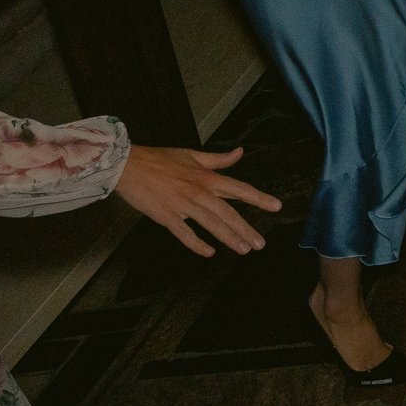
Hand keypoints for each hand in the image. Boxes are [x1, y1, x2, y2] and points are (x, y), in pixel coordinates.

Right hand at [113, 144, 281, 256]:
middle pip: (228, 212)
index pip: (239, 188)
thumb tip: (240, 152)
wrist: (128, 165)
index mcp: (207, 177)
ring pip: (211, 224)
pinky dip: (197, 244)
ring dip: (228, 237)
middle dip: (246, 228)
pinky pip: (184, 233)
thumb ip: (218, 159)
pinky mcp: (166, 216)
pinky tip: (209, 253)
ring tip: (243, 250)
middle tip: (260, 244)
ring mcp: (183, 205)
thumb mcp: (192, 155)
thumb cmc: (160, 159)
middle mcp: (200, 192)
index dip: (259, 198)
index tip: (276, 206)